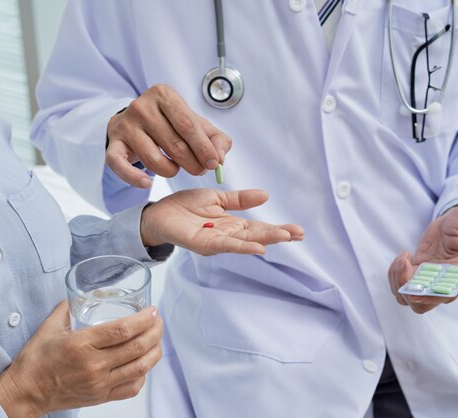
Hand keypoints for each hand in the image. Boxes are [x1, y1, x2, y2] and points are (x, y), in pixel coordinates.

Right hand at [0, 302, 162, 416]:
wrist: (26, 392)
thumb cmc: (36, 361)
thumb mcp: (50, 327)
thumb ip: (68, 307)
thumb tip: (82, 293)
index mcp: (82, 344)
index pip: (122, 330)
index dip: (143, 319)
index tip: (152, 311)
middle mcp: (94, 365)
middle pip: (136, 347)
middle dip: (155, 331)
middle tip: (158, 321)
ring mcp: (100, 384)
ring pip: (140, 368)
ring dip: (155, 351)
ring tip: (157, 339)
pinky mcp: (101, 397)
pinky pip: (132, 387)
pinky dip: (143, 374)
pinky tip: (144, 363)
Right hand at [106, 84, 231, 187]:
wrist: (134, 122)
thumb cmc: (170, 124)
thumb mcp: (195, 124)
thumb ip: (215, 138)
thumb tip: (219, 158)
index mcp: (164, 95)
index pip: (188, 125)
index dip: (203, 148)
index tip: (214, 164)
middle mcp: (142, 107)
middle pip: (173, 143)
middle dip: (192, 163)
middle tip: (199, 171)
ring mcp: (125, 125)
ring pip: (153, 158)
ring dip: (170, 171)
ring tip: (176, 169)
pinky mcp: (113, 144)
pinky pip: (121, 165)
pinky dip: (134, 178)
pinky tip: (147, 183)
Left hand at [140, 188, 303, 255]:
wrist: (159, 213)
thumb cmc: (185, 207)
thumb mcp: (217, 198)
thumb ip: (240, 199)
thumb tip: (265, 196)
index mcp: (232, 224)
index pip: (259, 227)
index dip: (278, 228)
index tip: (298, 230)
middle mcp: (227, 235)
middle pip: (256, 236)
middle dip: (278, 235)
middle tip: (298, 234)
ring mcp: (216, 241)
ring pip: (245, 241)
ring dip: (265, 240)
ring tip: (285, 237)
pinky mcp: (203, 243)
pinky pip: (225, 245)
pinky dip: (242, 247)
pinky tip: (257, 248)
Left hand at [388, 201, 457, 313]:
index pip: (442, 298)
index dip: (426, 296)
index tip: (415, 280)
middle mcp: (444, 284)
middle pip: (419, 305)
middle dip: (405, 288)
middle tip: (406, 262)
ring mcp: (429, 279)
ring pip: (405, 296)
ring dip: (397, 279)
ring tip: (404, 257)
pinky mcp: (417, 271)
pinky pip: (400, 282)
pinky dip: (395, 272)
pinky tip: (405, 255)